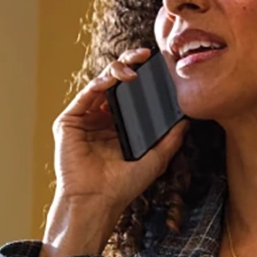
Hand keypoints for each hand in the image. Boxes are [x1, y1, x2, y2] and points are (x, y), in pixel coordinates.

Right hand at [50, 46, 189, 214]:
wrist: (98, 201)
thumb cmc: (123, 186)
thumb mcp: (156, 159)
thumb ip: (171, 139)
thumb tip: (187, 120)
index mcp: (120, 126)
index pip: (133, 95)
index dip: (145, 79)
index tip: (161, 66)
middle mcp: (102, 120)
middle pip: (116, 83)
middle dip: (130, 64)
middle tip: (146, 55)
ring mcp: (85, 119)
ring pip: (101, 84)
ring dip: (117, 70)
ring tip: (134, 68)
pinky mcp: (69, 121)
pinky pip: (86, 95)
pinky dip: (100, 83)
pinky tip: (115, 78)